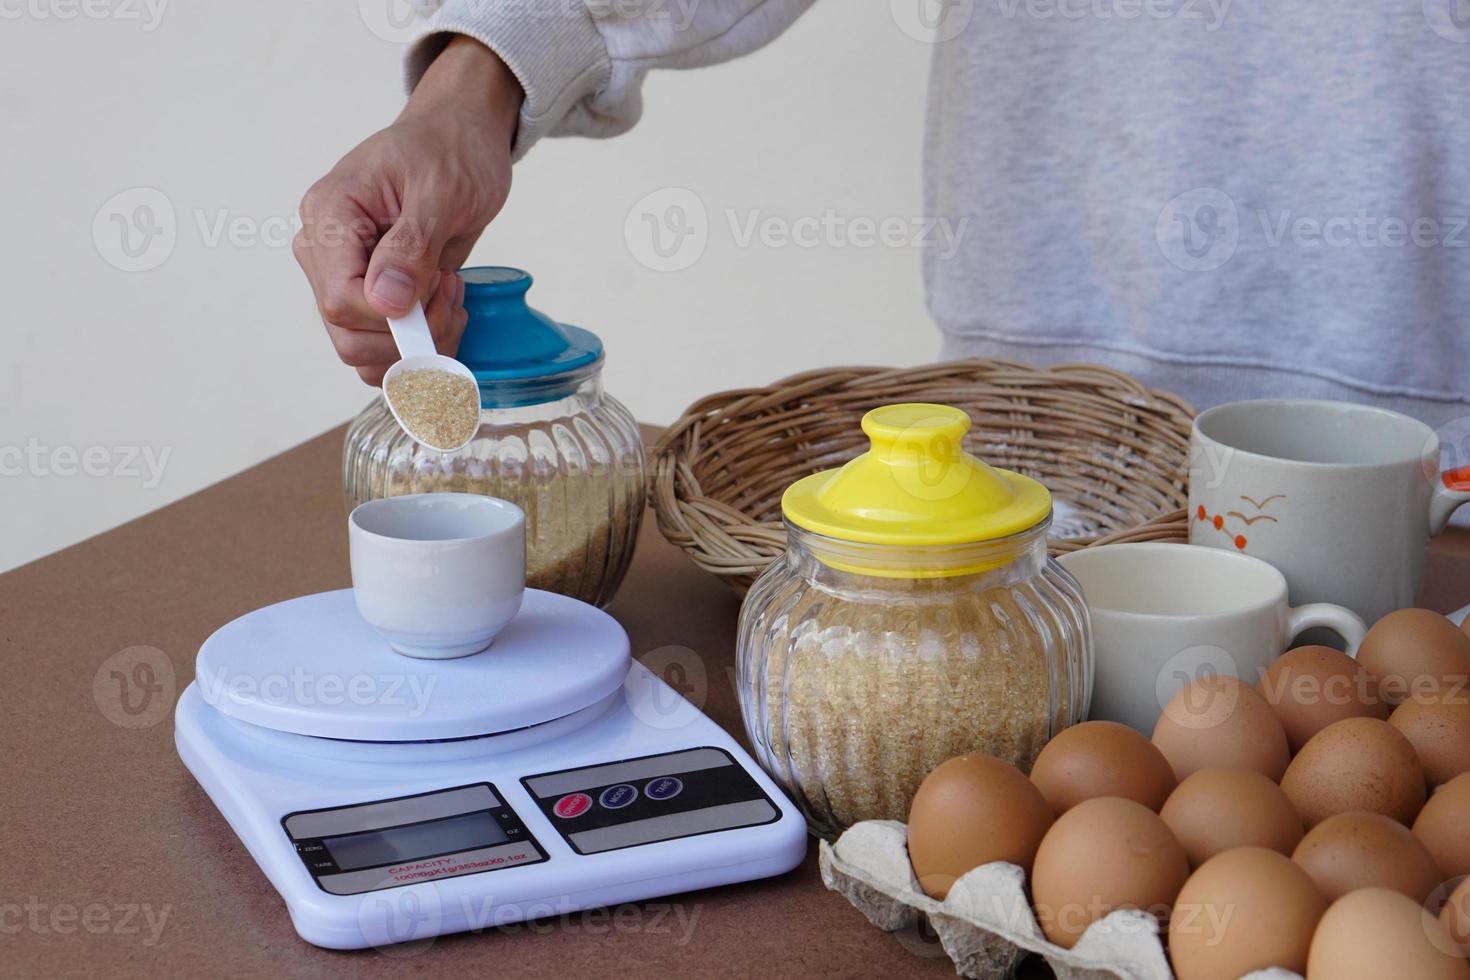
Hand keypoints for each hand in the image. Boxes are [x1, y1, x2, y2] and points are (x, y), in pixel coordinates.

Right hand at [294, 36, 522, 384]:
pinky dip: (422, 346)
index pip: (341, 299)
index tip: (440, 286)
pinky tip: (446, 310)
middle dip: (413, 333)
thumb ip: (412, 244)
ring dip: (421, 343)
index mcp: (329, 216)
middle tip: (452, 293)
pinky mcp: (372, 297)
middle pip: (349, 335)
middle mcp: (326, 253)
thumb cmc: (450, 150)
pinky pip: (383, 349)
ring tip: (452, 295)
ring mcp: (347, 279)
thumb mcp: (442, 188)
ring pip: (364, 353)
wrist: (461, 140)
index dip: (394, 315)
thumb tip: (387, 301)